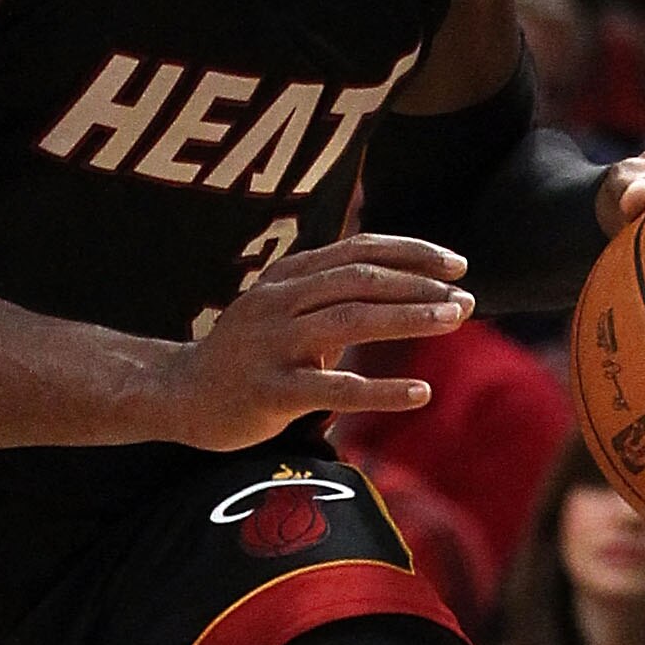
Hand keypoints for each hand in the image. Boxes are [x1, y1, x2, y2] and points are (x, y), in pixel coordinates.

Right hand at [161, 234, 471, 450]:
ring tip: (453, 321)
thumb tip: (402, 288)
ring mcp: (272, 345)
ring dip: (409, 318)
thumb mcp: (282, 308)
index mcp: (287, 276)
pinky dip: (382, 391)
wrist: (179, 394)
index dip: (411, 252)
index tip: (456, 264)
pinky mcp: (269, 392)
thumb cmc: (248, 354)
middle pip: (361, 280)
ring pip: (351, 322)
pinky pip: (334, 388)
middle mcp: (279, 301)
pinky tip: (421, 392)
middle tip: (465, 299)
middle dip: (419, 285)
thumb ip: (330, 294)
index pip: (358, 250)